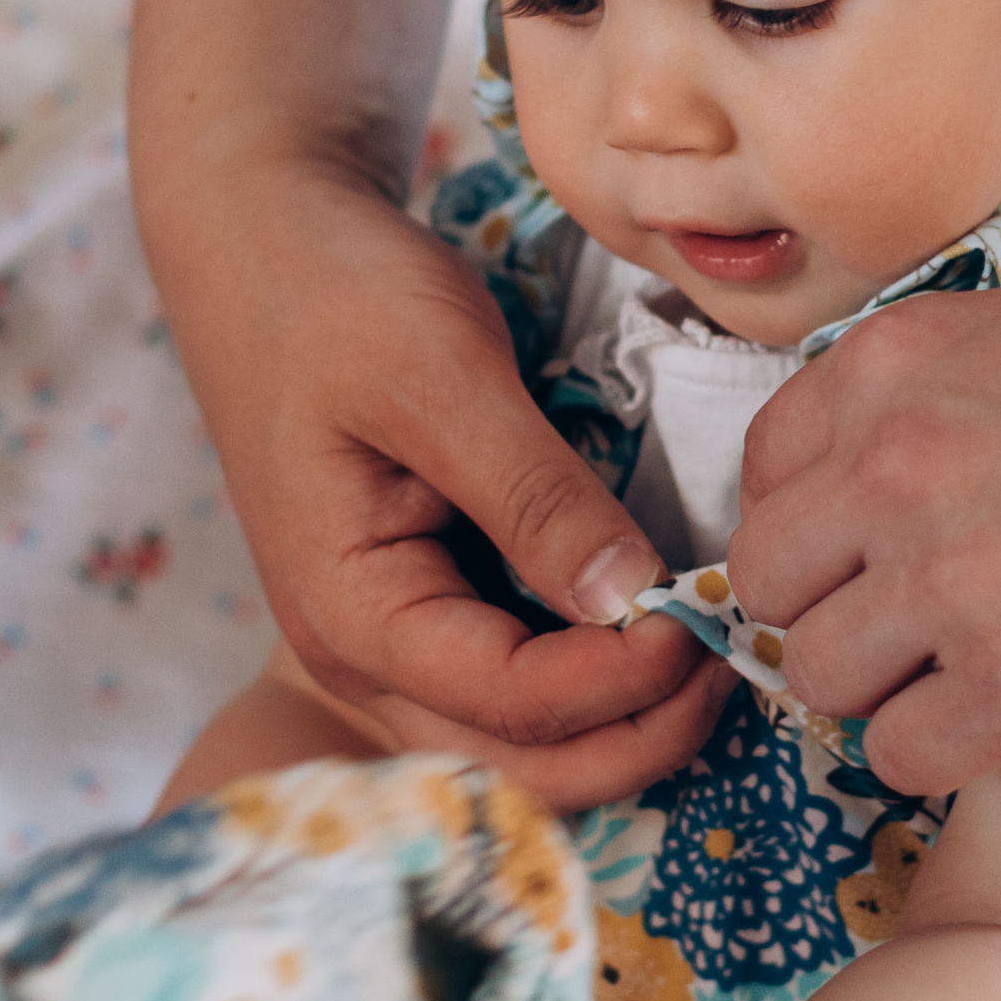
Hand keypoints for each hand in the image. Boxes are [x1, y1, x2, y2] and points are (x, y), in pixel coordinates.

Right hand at [159, 166, 727, 809]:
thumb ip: (535, 496)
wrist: (267, 239)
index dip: (621, 682)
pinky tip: (657, 624)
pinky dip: (593, 673)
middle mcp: (365, 653)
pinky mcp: (428, 592)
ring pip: (520, 737)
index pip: (509, 707)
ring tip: (712, 648)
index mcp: (352, 614)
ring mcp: (395, 630)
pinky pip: (515, 676)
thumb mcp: (442, 379)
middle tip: (733, 661)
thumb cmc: (336, 295)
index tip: (705, 617)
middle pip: (517, 760)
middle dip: (635, 734)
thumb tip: (632, 598)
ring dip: (621, 717)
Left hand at [729, 279, 1000, 790]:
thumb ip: (935, 396)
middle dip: (837, 610)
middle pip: (773, 584)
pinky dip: (955, 751)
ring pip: (827, 679)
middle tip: (923, 626)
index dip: (815, 528)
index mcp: (897, 361)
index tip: (866, 556)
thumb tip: (863, 473)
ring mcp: (949, 580)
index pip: (766, 473)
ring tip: (987, 666)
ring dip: (895, 687)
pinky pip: (904, 756)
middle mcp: (895, 464)